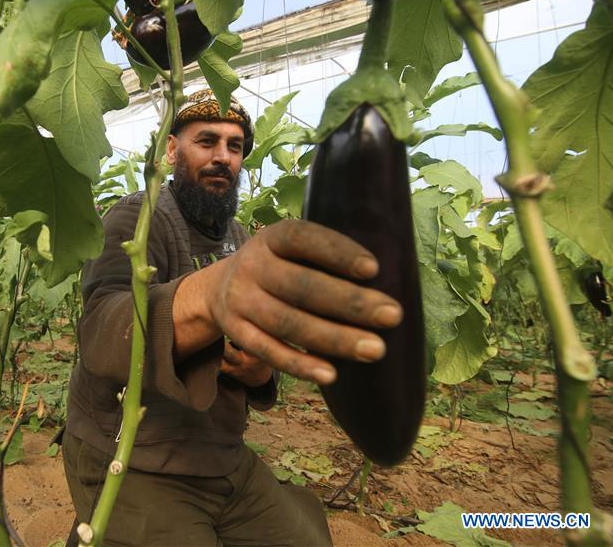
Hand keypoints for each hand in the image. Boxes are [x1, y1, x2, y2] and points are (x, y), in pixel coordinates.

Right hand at [174, 219, 402, 384]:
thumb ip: (324, 256)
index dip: (336, 252)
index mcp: (271, 238)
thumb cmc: (279, 266)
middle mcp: (252, 266)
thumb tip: (388, 278)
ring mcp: (241, 301)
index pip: (302, 238)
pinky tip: (331, 375)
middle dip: (350, 302)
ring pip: (288, 322)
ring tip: (375, 349)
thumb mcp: (290, 248)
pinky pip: (269, 351)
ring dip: (334, 339)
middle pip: (300, 286)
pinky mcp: (237, 332)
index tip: (374, 269)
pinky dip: (300, 365)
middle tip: (393, 315)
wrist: (219, 288)